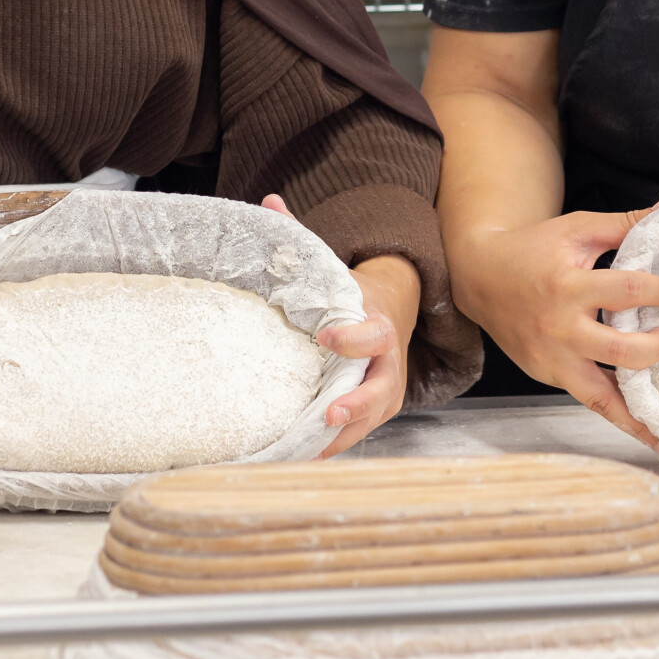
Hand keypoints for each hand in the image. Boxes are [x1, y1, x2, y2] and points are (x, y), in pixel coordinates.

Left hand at [258, 195, 418, 457]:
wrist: (390, 313)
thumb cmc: (351, 295)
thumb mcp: (331, 267)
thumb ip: (302, 240)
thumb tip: (269, 203)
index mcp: (378, 325)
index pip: (373, 333)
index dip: (352, 336)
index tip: (325, 335)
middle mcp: (389, 363)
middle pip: (381, 387)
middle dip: (357, 403)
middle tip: (331, 412)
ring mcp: (385, 392)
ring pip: (369, 420)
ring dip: (341, 436)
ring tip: (310, 450)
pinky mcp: (374, 413)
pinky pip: (356, 434)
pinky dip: (332, 446)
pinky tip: (303, 456)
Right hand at [446, 196, 658, 454]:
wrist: (480, 276)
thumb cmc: (534, 249)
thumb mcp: (577, 230)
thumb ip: (626, 222)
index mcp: (568, 286)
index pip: (627, 291)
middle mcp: (560, 328)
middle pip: (620, 351)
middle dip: (655, 348)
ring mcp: (553, 359)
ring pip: (603, 396)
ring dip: (640, 412)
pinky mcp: (548, 376)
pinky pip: (590, 401)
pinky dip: (621, 418)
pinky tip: (650, 434)